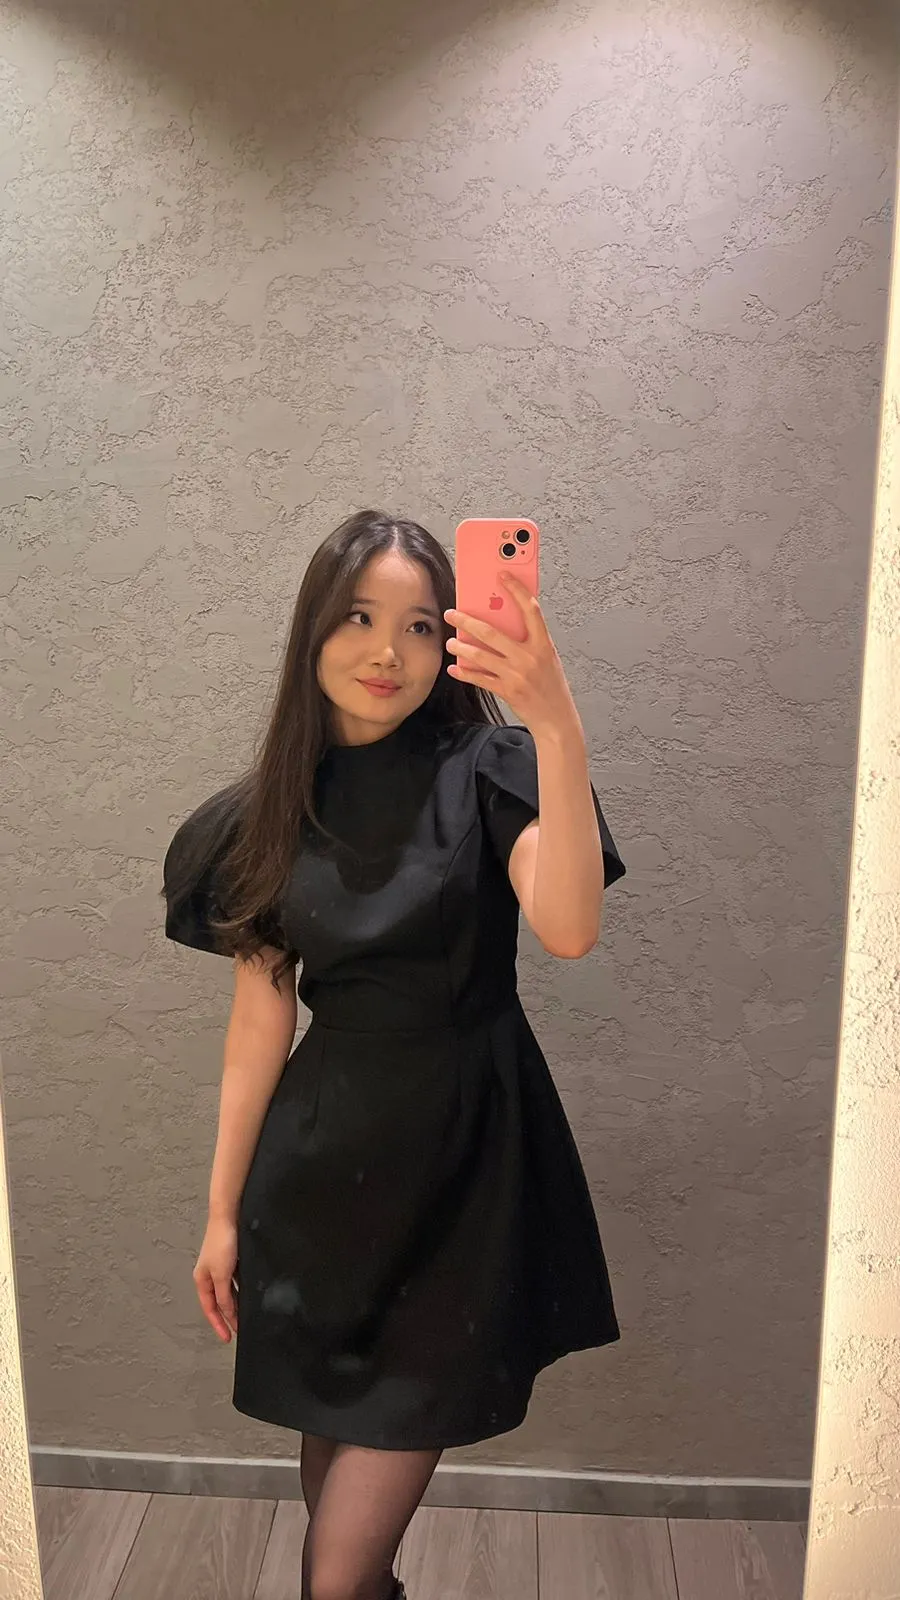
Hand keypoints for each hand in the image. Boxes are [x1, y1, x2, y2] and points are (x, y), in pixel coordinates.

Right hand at [193, 1216, 238, 1342]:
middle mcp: (210, 1275)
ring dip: (236, 1304)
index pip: (210, 1309)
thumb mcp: (221, 1275)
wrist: (229, 1216)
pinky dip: (242, 1290)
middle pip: (219, 1302)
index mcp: (202, 1280)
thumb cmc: (222, 1244)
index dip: (219, 1324)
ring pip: (229, 1292)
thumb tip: (228, 1313)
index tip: (228, 1338)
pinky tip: (251, 1295)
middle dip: (228, 1316)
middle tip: (240, 1330)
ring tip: (247, 1316)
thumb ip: (224, 1296)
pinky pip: (237, 1281)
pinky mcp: (232, 1259)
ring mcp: (221, 1267)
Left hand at [444, 575, 581, 741]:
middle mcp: (529, 657)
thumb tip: (505, 623)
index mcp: (543, 645)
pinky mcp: (507, 691)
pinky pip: (480, 679)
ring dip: (461, 647)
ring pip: (481, 656)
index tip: (503, 575)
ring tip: (450, 641)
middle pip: (492, 633)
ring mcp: (517, 675)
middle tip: (452, 613)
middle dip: (467, 621)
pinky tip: (455, 668)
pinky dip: (465, 673)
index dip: (516, 589)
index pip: (530, 610)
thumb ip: (530, 641)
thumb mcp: (548, 658)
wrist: (557, 721)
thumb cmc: (552, 687)